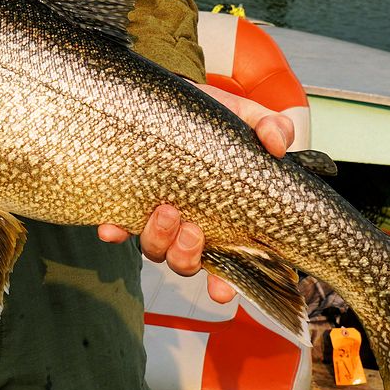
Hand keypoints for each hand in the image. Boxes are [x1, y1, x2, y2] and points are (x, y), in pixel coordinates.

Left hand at [96, 81, 293, 303]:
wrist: (168, 98)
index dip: (224, 285)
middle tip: (192, 230)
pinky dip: (116, 231)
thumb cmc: (212, 117)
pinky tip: (112, 227)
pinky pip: (119, 227)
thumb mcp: (246, 117)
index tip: (221, 291)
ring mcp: (157, 217)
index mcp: (224, 218)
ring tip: (165, 211)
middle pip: (186, 263)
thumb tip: (277, 144)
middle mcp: (189, 226)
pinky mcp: (128, 201)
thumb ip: (270, 128)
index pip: (229, 263)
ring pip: (155, 249)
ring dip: (159, 240)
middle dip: (187, 256)